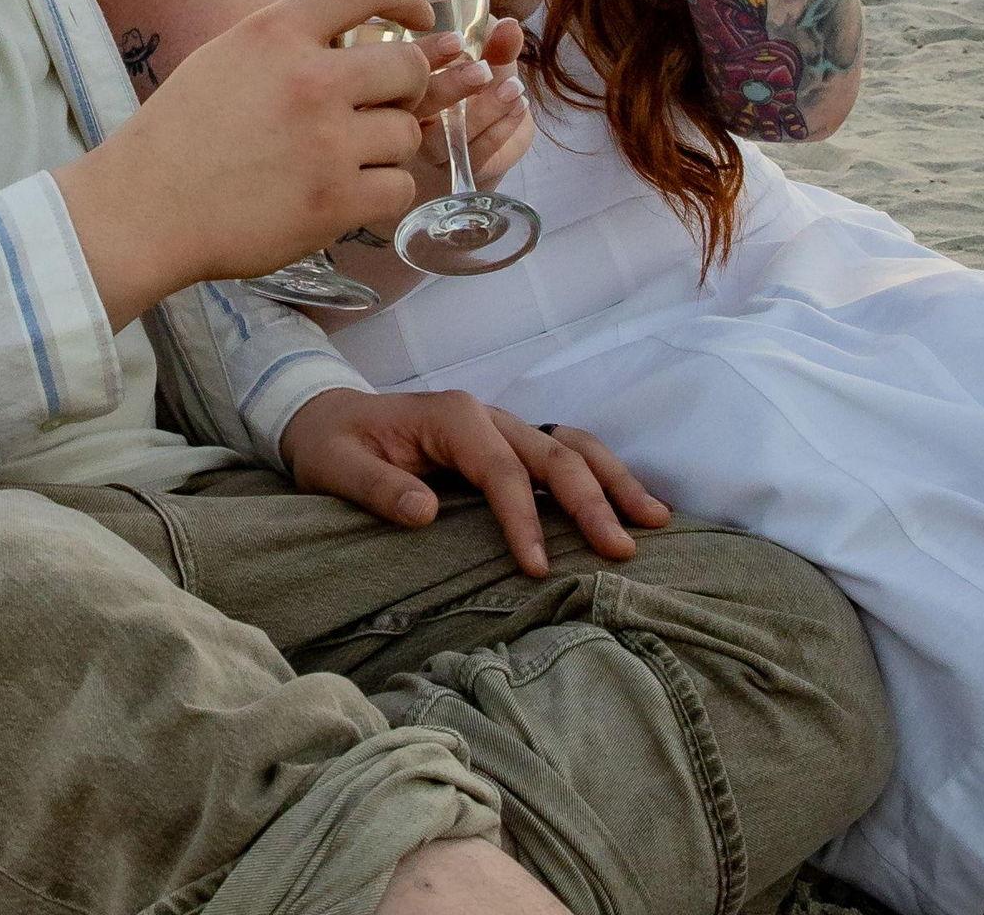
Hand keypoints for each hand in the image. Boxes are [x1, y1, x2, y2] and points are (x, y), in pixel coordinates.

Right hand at [58, 0, 434, 327]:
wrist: (145, 208)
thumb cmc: (179, 134)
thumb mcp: (226, 57)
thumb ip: (289, 42)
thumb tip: (354, 37)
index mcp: (275, 33)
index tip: (421, 17)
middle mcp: (309, 79)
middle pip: (409, 66)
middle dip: (408, 87)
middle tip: (385, 106)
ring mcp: (326, 143)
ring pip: (407, 133)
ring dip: (388, 147)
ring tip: (349, 159)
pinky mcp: (335, 201)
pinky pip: (399, 187)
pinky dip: (381, 193)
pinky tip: (349, 194)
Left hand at [280, 387, 673, 576]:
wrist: (328, 419)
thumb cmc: (334, 444)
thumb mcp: (338, 467)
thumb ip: (378, 489)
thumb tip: (425, 512)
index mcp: (450, 416)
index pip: (501, 468)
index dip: (523, 517)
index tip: (537, 568)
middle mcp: (485, 416)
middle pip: (552, 453)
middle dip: (591, 500)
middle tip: (622, 551)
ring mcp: (501, 428)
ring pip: (570, 447)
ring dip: (612, 481)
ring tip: (655, 522)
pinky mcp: (506, 446)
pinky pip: (561, 456)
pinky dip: (599, 478)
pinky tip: (627, 509)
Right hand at [407, 17, 533, 206]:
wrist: (481, 145)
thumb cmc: (471, 94)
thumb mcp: (483, 62)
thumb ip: (495, 44)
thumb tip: (510, 26)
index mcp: (396, 87)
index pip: (397, 71)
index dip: (424, 55)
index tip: (455, 41)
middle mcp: (403, 122)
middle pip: (413, 108)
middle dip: (450, 88)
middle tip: (485, 71)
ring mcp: (427, 153)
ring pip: (444, 140)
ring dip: (482, 113)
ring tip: (513, 89)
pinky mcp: (457, 172)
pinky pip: (473, 157)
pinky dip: (500, 132)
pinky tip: (518, 109)